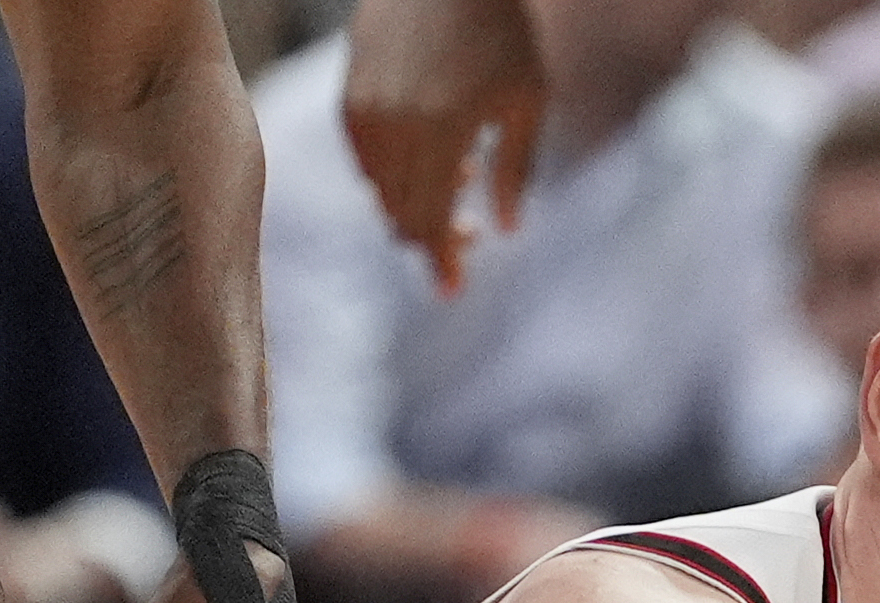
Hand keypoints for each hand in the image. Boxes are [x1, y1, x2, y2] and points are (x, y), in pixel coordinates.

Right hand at [342, 0, 545, 296]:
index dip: (440, 260)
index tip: (451, 290)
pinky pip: (364, 156)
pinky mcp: (351, 90)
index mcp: (443, 131)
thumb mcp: (528, 105)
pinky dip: (392, 172)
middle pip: (400, 212)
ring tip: (461, 179)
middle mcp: (395, 122)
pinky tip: (431, 156)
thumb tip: (505, 231)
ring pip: (379, 187)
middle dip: (432, 237)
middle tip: (468, 237)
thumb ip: (515, 172)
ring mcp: (366, 105)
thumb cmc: (504, 35)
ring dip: (415, 202)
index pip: (429, 220)